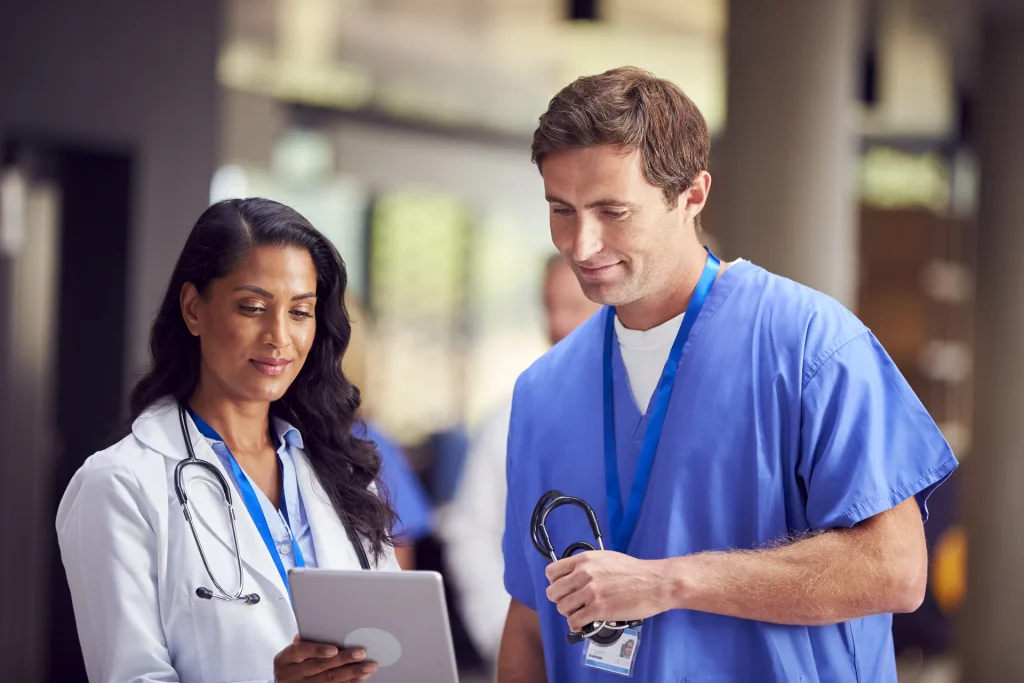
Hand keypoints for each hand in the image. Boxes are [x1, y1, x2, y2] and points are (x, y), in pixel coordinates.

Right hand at [274, 635, 377, 681]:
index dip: (318, 650)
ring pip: (329, 680)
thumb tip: (325, 627)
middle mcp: (292, 674)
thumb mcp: (291, 653)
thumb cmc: (291, 663)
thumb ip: (306, 641)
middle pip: (320, 667)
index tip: (334, 649)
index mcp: (285, 659)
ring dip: (351, 674)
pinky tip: (361, 678)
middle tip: (361, 653)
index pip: (302, 651)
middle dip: (343, 660)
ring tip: (368, 667)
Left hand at [544, 551, 672, 632]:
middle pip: (553, 592)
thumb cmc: (635, 571)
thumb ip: (587, 565)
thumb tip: (574, 575)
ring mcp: (590, 592)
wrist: (655, 583)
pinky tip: (584, 623)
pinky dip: (576, 625)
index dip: (554, 583)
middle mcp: (584, 574)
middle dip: (560, 600)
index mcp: (584, 560)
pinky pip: (574, 621)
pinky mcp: (598, 609)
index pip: (552, 572)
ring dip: (569, 613)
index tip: (562, 588)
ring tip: (580, 613)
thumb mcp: (606, 558)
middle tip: (571, 603)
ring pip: (562, 608)